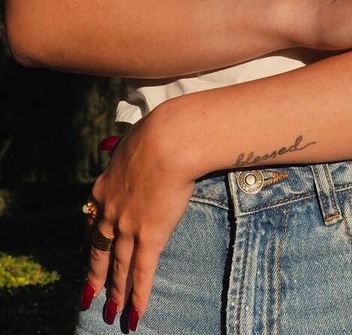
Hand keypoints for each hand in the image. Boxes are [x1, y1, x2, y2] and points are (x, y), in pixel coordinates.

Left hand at [81, 102, 198, 326]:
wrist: (168, 141)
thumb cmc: (154, 135)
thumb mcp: (127, 143)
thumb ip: (121, 153)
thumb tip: (115, 145)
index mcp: (103, 189)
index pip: (92, 223)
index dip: (89, 242)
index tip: (85, 255)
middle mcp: (111, 213)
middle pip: (100, 252)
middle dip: (94, 277)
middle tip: (88, 296)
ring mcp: (128, 228)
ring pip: (119, 268)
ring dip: (115, 293)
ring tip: (110, 313)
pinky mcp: (151, 236)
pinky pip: (143, 273)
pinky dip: (138, 296)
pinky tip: (135, 314)